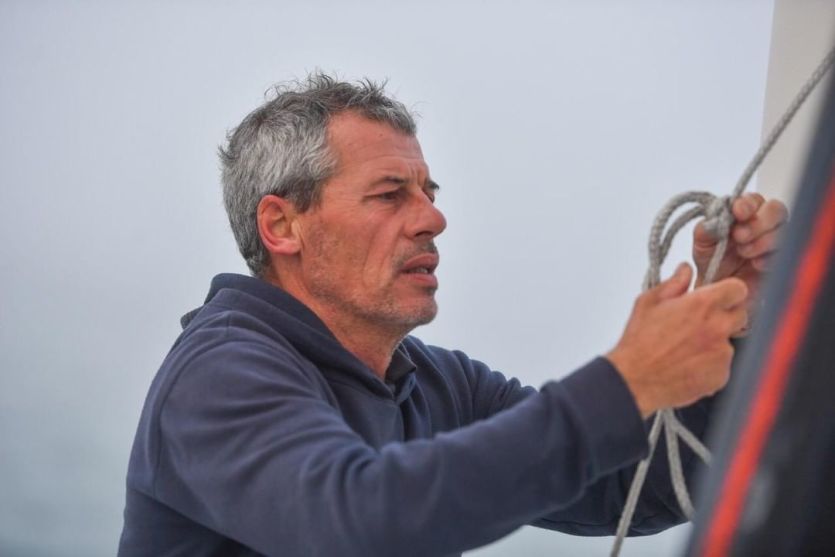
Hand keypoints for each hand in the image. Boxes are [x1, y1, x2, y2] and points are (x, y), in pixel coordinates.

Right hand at [606, 263, 747, 417]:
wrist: (635, 379)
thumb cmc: (639, 342)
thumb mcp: (649, 302)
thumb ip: (674, 283)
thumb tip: (685, 271)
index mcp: (702, 305)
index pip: (738, 289)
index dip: (728, 292)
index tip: (719, 297)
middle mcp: (718, 327)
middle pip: (740, 314)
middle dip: (724, 316)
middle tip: (699, 323)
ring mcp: (722, 353)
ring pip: (730, 341)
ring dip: (715, 342)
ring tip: (686, 348)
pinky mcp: (722, 375)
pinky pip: (723, 364)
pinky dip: (710, 364)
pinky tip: (689, 364)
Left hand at [692, 193, 788, 333]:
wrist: (718, 289)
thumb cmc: (711, 260)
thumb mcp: (702, 243)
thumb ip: (705, 229)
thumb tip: (713, 220)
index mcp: (743, 213)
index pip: (753, 200)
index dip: (747, 204)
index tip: (738, 212)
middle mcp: (762, 222)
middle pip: (776, 209)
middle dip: (758, 222)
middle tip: (740, 236)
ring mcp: (775, 240)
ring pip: (784, 230)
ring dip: (764, 240)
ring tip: (744, 253)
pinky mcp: (782, 259)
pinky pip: (787, 253)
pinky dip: (771, 257)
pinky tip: (757, 264)